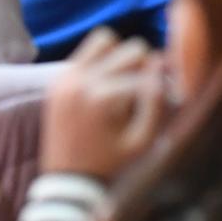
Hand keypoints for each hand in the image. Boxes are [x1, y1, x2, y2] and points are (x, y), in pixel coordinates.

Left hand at [41, 30, 168, 181]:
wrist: (66, 181)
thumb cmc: (110, 164)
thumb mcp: (143, 140)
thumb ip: (156, 100)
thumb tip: (160, 61)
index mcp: (103, 97)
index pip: (148, 72)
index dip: (162, 84)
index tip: (164, 98)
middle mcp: (81, 81)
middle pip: (131, 49)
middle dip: (143, 68)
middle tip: (142, 90)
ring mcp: (66, 78)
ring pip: (106, 39)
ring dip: (120, 56)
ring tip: (122, 80)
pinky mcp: (57, 79)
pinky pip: (86, 51)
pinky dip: (101, 60)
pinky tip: (105, 83)